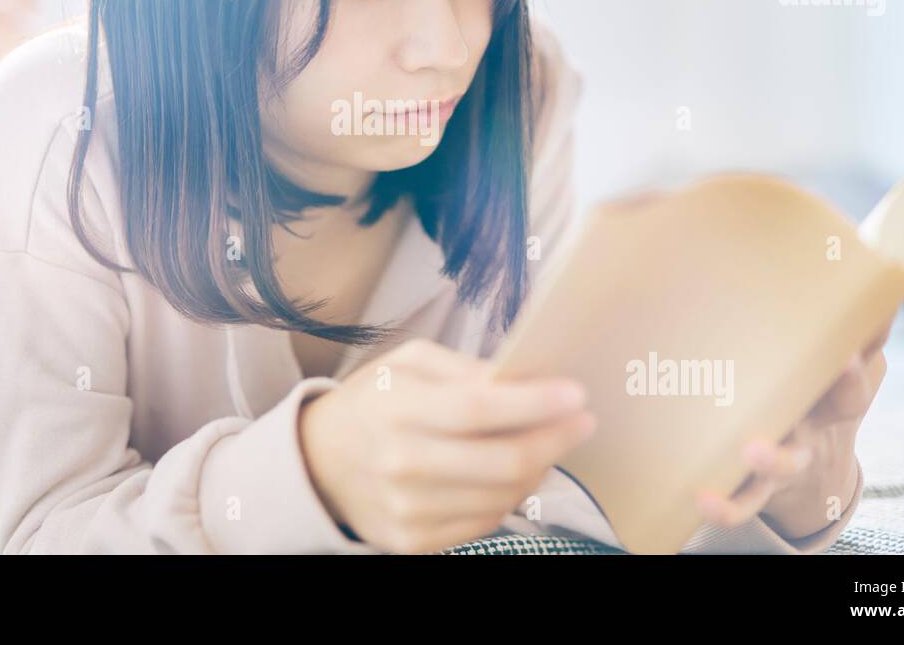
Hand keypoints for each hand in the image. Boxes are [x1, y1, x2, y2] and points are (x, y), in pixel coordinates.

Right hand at [298, 337, 596, 553]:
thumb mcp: (408, 362)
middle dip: (555, 440)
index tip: (576, 394)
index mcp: (395, 406)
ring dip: (540, 468)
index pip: (477, 408)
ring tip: (550, 442)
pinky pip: (485, 521)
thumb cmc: (375, 400)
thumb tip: (523, 379)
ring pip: (502, 496)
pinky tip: (516, 472)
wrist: (320, 461)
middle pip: (501, 461)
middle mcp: (400, 462)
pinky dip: (511, 496)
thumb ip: (463, 368)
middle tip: (583, 421)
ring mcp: (407, 509)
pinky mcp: (414, 542)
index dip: (533, 404)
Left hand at [694, 318, 892, 539]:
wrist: (814, 474)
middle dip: (834, 392)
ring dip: (773, 458)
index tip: (850, 352)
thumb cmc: (823, 398)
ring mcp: (787, 458)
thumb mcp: (848, 367)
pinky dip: (726, 506)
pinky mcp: (758, 485)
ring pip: (785, 465)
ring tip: (752, 449)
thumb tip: (889, 267)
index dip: (854, 368)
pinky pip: (744, 502)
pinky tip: (702, 499)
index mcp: (835, 397)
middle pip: (833, 411)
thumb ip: (859, 326)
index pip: (853, 382)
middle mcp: (814, 428)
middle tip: (817, 392)